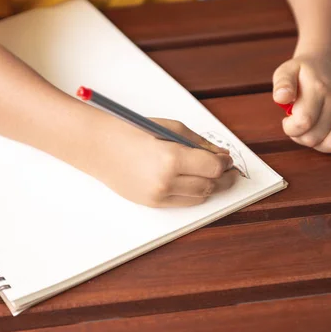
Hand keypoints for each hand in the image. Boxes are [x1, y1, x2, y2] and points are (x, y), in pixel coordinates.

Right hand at [94, 117, 238, 207]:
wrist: (100, 147)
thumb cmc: (132, 132)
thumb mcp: (170, 128)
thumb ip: (198, 143)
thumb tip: (221, 155)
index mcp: (171, 158)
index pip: (213, 167)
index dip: (225, 164)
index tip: (227, 159)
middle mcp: (166, 181)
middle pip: (209, 185)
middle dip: (224, 178)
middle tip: (230, 171)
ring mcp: (158, 195)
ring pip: (198, 197)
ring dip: (211, 187)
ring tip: (215, 177)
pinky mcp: (153, 203)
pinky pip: (182, 202)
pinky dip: (193, 193)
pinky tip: (196, 183)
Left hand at [272, 55, 330, 152]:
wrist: (327, 63)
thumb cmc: (303, 72)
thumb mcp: (286, 71)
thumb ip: (282, 85)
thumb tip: (281, 97)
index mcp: (319, 89)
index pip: (303, 122)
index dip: (290, 128)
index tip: (288, 120)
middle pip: (315, 138)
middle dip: (299, 136)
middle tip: (298, 123)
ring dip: (317, 144)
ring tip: (311, 130)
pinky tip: (327, 131)